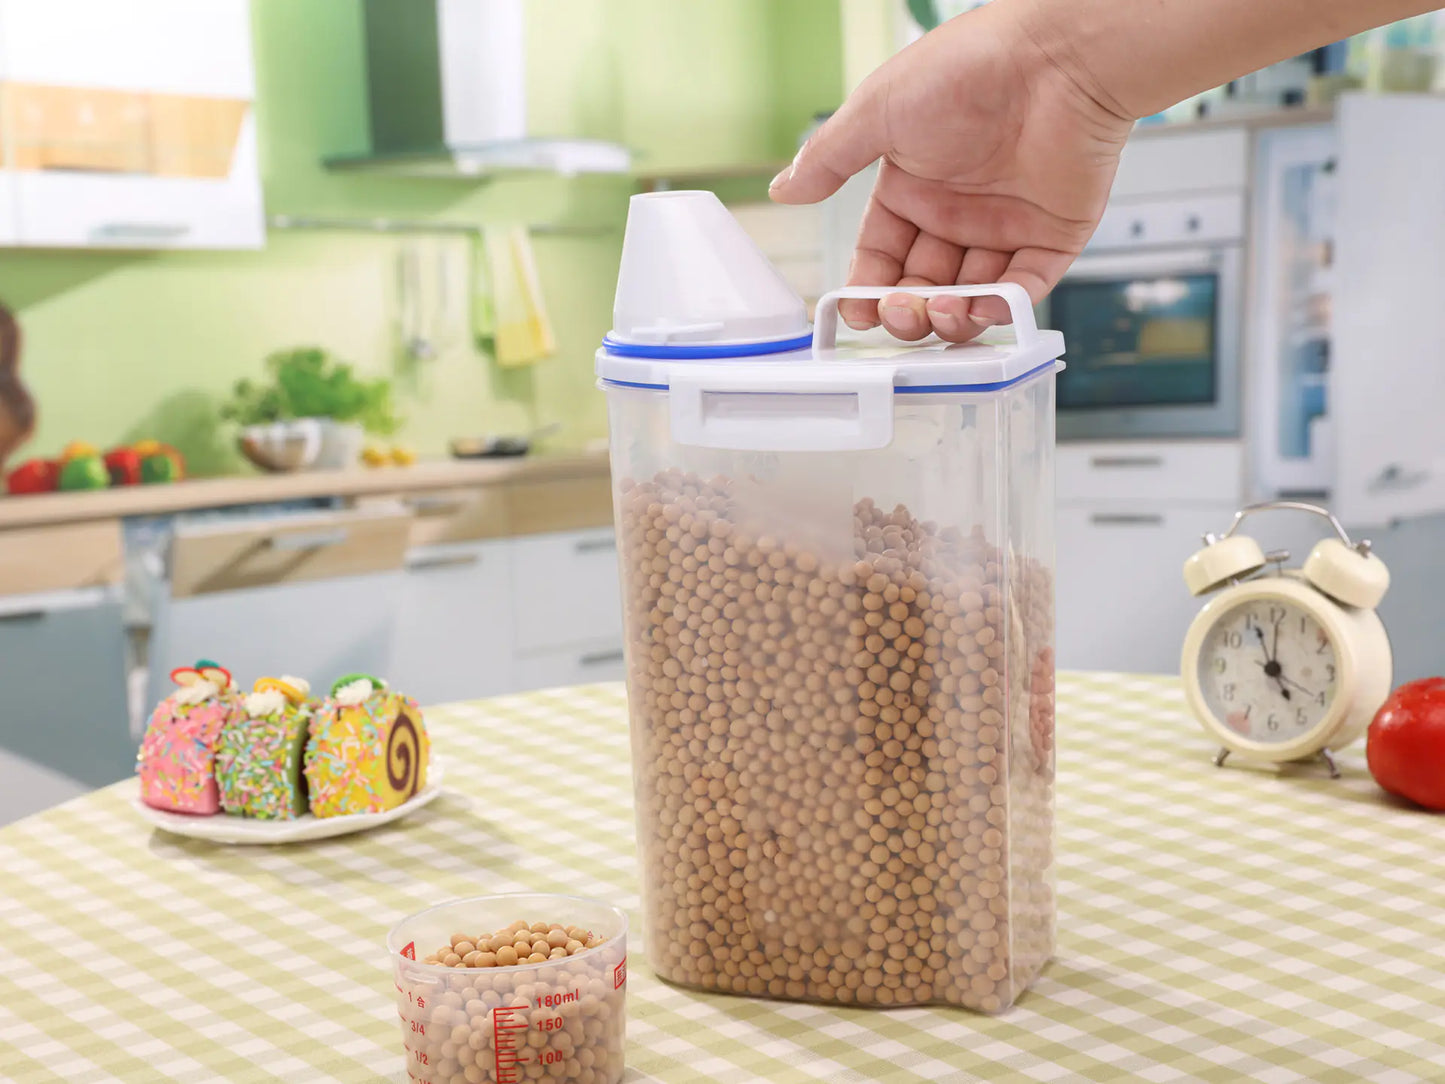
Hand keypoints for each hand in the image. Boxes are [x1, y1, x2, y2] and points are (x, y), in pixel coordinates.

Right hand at [769, 3, 1131, 341]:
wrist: (1053, 56)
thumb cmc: (966, 68)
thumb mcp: (878, 112)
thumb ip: (830, 159)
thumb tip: (782, 189)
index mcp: (913, 186)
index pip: (881, 255)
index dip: (868, 288)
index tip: (857, 312)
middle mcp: (957, 211)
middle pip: (924, 284)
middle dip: (908, 310)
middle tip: (900, 316)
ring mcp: (1006, 225)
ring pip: (972, 295)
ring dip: (952, 317)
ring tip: (940, 314)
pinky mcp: (1055, 234)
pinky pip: (1026, 286)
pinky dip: (1004, 306)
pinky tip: (983, 306)